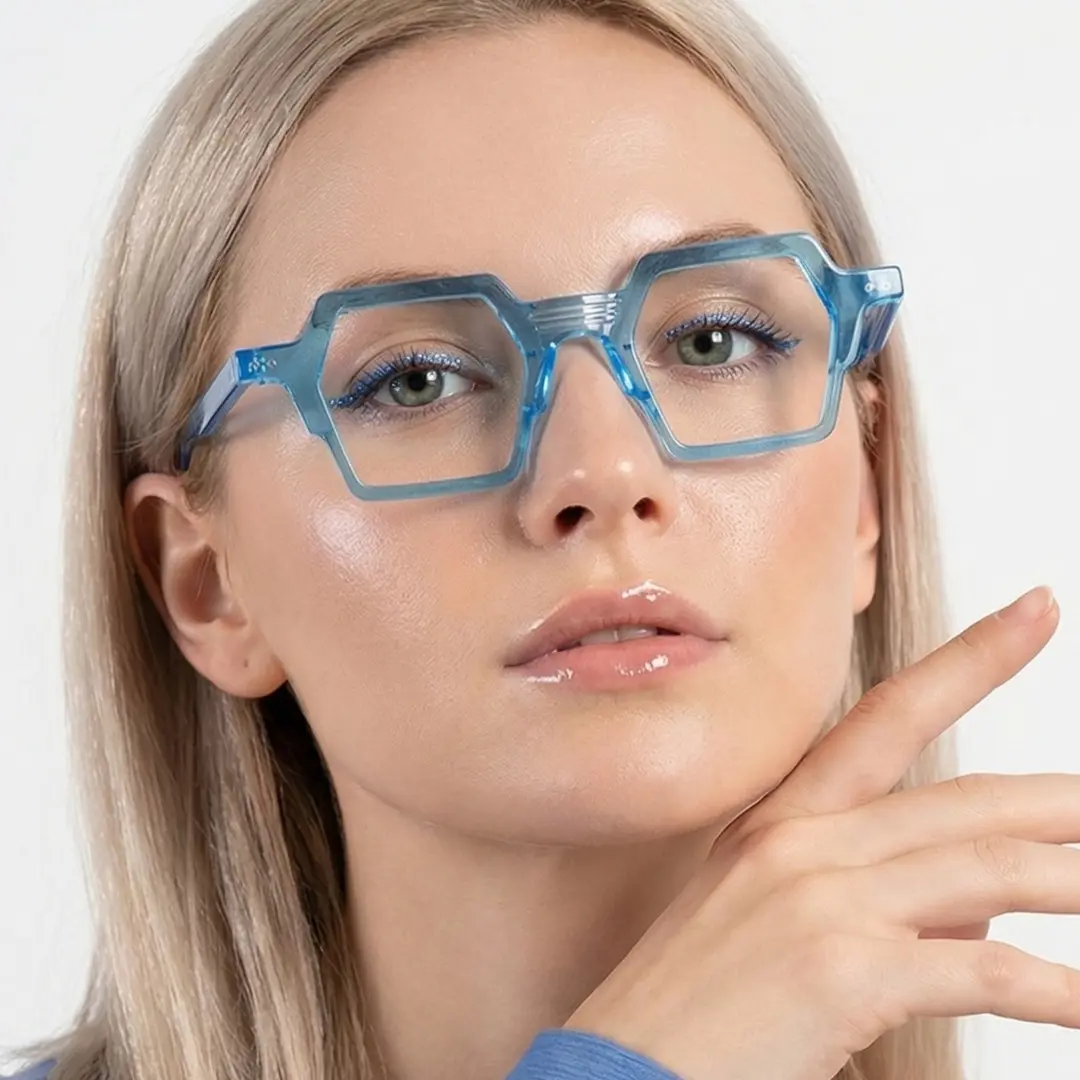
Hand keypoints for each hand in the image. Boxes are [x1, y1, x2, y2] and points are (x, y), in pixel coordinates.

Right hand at [565, 586, 1069, 1079]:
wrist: (623, 1070)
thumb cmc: (691, 1008)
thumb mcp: (774, 928)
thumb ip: (878, 902)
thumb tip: (977, 914)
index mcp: (780, 820)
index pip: (889, 715)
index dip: (971, 659)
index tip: (1034, 612)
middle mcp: (802, 841)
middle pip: (962, 802)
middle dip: (1058, 800)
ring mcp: (821, 898)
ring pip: (985, 871)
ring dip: (1071, 879)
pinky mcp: (844, 970)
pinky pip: (980, 968)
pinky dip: (1052, 989)